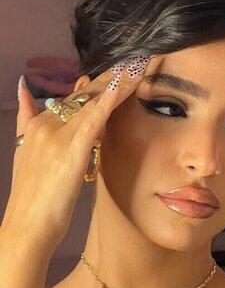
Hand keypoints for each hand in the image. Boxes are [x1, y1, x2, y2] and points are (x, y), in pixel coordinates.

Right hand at [2, 56, 155, 253]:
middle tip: (133, 62)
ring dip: (116, 84)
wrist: (27, 225)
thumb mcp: (26, 154)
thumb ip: (27, 121)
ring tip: (137, 67)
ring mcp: (57, 137)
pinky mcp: (70, 152)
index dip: (96, 85)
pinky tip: (121, 88)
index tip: (116, 71)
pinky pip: (92, 122)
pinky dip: (107, 104)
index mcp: (38, 126)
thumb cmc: (33, 199)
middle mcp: (46, 125)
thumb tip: (24, 89)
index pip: (72, 99)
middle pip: (83, 97)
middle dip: (109, 79)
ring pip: (91, 104)